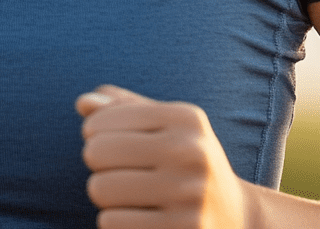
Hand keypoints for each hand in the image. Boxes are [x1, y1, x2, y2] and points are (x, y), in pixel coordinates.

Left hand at [76, 85, 246, 228]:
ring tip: (127, 194)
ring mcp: (188, 196)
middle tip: (117, 170)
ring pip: (100, 189)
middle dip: (97, 164)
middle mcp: (191, 152)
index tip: (109, 141)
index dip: (94, 134)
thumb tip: (82, 103)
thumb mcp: (165, 125)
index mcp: (185, 118)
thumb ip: (121, 107)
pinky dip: (114, 220)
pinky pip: (111, 223)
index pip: (101, 120)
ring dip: (104, 195)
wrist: (237, 217)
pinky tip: (139, 217)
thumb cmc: (186, 161)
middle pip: (96, 152)